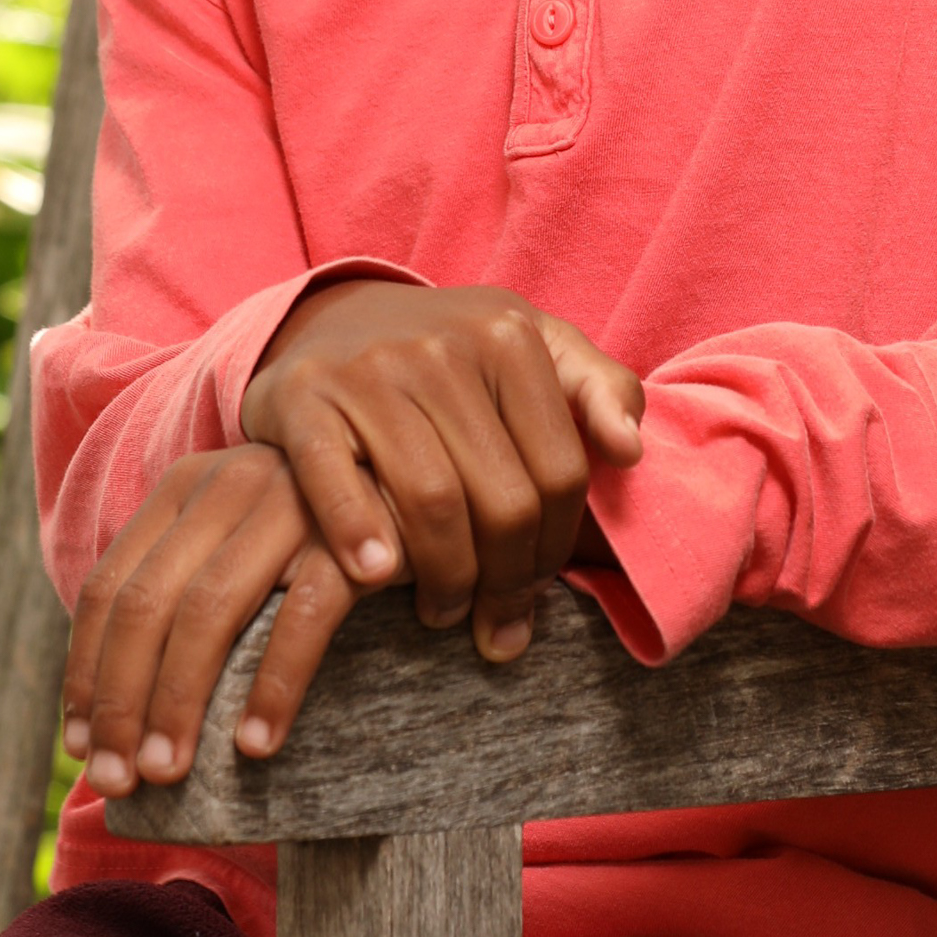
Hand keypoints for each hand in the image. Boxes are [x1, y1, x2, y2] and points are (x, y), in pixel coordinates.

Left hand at [62, 441, 385, 792]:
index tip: (80, 748)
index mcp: (186, 487)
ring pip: (208, 609)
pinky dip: (272, 685)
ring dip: (179, 700)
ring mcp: (290, 503)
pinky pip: (301, 617)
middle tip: (118, 781)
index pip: (108, 586)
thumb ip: (181, 598)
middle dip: (123, 701)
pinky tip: (256, 744)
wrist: (424, 485)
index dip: (85, 672)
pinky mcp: (353, 534)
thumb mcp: (237, 550)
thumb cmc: (317, 542)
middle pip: (148, 603)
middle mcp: (229, 484)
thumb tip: (104, 716)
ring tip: (169, 772)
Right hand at [241, 281, 643, 664]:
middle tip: (493, 621)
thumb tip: (630, 451)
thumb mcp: (532, 345)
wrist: (336, 316)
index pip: (559, 470)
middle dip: (506, 579)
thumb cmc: (453, 351)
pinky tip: (377, 576)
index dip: (556, 548)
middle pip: (502, 497)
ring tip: (444, 612)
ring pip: (432, 499)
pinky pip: (337, 479)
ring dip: (445, 578)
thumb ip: (597, 388)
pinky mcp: (306, 396)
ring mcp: (371, 370)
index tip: (538, 591)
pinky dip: (359, 534)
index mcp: (509, 336)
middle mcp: (442, 347)